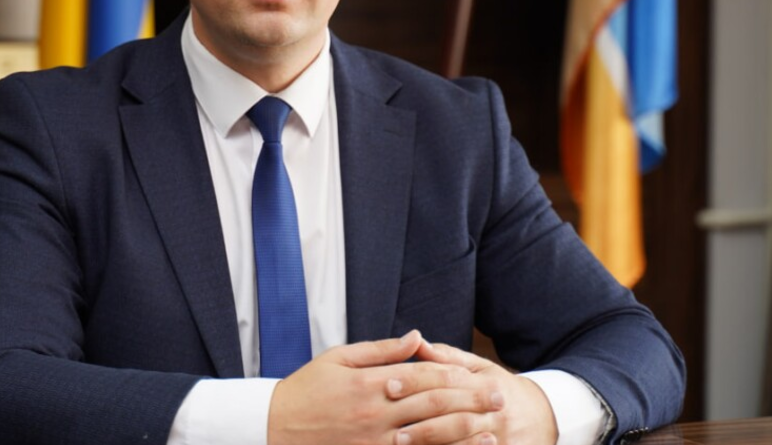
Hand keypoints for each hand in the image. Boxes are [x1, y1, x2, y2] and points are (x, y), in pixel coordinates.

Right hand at [268, 331, 505, 444]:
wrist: (272, 429)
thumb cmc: (305, 391)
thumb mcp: (338, 358)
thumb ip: (380, 350)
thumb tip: (417, 337)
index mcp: (370, 384)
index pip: (422, 377)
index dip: (456, 376)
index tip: (481, 376)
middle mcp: (375, 414)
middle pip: (432, 406)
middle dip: (469, 402)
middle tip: (499, 400)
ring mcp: (374, 443)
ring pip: (427, 437)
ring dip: (462, 434)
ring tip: (491, 429)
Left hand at [395, 339, 558, 444]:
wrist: (545, 416)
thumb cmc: (501, 388)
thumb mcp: (480, 368)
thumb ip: (448, 358)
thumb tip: (416, 341)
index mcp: (485, 384)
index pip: (447, 382)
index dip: (416, 383)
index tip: (389, 385)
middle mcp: (494, 411)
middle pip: (456, 417)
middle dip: (423, 424)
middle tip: (393, 429)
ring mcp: (501, 437)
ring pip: (465, 443)